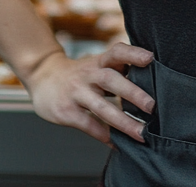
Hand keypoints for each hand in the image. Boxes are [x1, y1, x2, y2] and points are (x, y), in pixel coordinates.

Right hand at [24, 43, 155, 147]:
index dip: (133, 53)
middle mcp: (88, 74)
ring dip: (123, 122)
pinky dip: (104, 136)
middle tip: (152, 107)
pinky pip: (88, 125)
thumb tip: (151, 81)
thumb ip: (118, 70)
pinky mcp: (66, 111)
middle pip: (111, 79)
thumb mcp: (96, 65)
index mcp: (98, 61)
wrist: (42, 77)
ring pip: (101, 107)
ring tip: (141, 134)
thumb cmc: (79, 74)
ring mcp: (76, 92)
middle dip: (133, 93)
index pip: (117, 51)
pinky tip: (118, 144)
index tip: (150, 58)